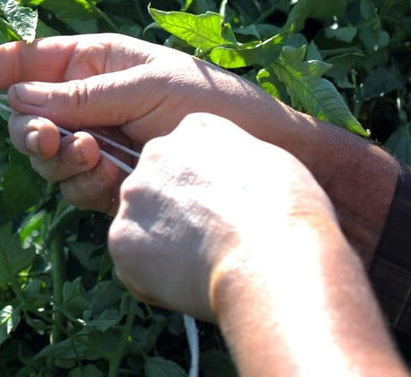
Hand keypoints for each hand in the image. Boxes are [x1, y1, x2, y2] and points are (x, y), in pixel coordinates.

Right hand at [0, 34, 300, 212]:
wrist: (262, 156)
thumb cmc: (213, 104)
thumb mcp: (145, 86)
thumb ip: (80, 96)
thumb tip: (19, 100)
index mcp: (94, 60)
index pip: (24, 60)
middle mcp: (88, 99)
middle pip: (25, 115)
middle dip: (30, 132)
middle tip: (54, 143)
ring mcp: (96, 139)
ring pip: (44, 154)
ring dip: (61, 160)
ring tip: (99, 161)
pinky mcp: (109, 179)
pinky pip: (72, 184)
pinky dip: (83, 185)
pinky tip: (113, 180)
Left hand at [107, 113, 339, 321]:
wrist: (273, 259)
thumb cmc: (288, 215)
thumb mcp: (271, 163)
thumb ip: (235, 162)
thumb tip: (226, 181)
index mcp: (196, 129)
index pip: (186, 156)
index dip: (205, 189)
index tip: (224, 209)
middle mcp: (155, 152)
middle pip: (158, 187)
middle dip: (177, 214)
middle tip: (212, 241)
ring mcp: (134, 195)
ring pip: (143, 224)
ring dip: (164, 245)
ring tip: (205, 263)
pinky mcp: (121, 238)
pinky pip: (134, 262)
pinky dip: (155, 278)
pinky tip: (190, 282)